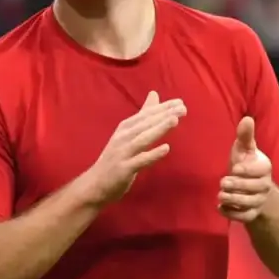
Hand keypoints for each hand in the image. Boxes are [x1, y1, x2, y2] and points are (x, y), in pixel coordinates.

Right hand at [86, 91, 185, 205]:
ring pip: (142, 139)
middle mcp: (123, 137)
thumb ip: (143, 115)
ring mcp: (123, 153)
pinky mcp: (124, 169)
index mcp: (125, 128)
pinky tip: (166, 149)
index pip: (146, 114)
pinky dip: (152, 154)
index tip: (180, 102)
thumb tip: (154, 94)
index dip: (162, 108)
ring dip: (158, 129)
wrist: (95, 184)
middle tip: (182, 108)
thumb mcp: (128, 134)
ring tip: (174, 120)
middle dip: (163, 115)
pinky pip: (140, 161)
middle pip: (145, 124)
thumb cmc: (115, 158)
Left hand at [219, 116, 274, 222]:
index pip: (259, 170)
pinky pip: (243, 218)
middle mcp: (264, 186)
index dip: (247, 171)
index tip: (234, 169)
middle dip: (238, 186)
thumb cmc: (246, 164)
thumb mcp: (244, 150)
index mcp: (264, 168)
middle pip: (254, 188)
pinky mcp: (251, 214)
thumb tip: (246, 118)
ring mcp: (258, 201)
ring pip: (248, 204)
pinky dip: (231, 214)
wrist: (251, 189)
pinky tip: (220, 207)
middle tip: (223, 183)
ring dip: (233, 200)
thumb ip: (245, 136)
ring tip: (220, 195)